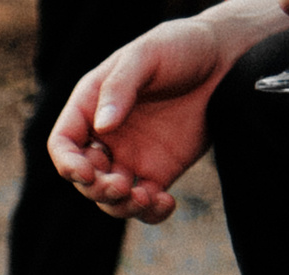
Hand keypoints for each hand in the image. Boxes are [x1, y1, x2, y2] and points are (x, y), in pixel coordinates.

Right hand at [47, 16, 238, 224]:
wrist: (224, 60)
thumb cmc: (178, 47)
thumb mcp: (145, 55)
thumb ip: (120, 87)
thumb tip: (102, 126)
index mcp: (91, 107)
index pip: (63, 144)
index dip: (68, 164)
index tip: (87, 172)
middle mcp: (106, 137)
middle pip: (85, 178)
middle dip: (97, 189)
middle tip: (122, 186)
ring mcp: (131, 157)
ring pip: (111, 198)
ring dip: (121, 207)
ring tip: (146, 198)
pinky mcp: (158, 173)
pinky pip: (145, 203)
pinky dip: (151, 213)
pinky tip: (166, 202)